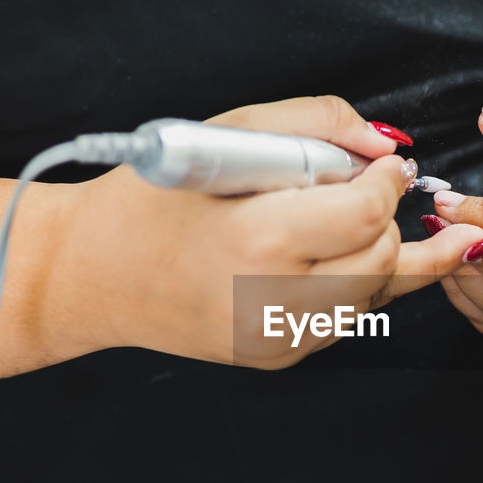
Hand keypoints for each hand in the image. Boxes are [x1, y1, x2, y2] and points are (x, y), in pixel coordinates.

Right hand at [64, 96, 482, 368]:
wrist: (93, 273)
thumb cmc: (153, 199)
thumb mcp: (228, 133)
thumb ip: (317, 124)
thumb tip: (384, 144)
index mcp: (260, 240)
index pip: (368, 215)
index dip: (389, 182)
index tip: (389, 164)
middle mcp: (274, 300)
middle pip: (383, 259)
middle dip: (386, 219)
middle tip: (364, 189)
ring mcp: (278, 338)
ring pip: (375, 294)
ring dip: (372, 253)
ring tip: (333, 221)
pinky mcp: (279, 357)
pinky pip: (345, 318)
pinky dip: (348, 284)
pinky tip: (314, 257)